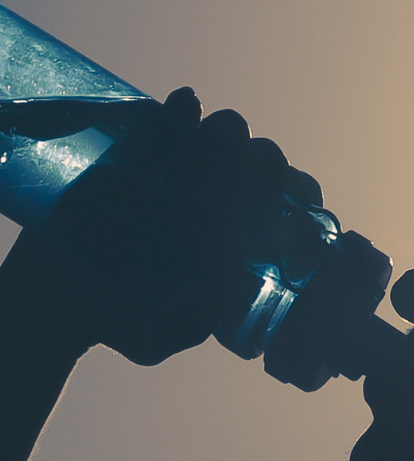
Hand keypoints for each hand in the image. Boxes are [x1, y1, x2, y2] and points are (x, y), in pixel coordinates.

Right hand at [3, 87, 322, 365]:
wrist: (52, 295)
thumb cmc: (114, 319)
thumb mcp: (150, 338)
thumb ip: (184, 327)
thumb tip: (213, 298)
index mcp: (236, 241)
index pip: (284, 210)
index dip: (298, 196)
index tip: (295, 197)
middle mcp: (217, 203)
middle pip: (259, 168)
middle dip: (269, 161)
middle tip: (260, 168)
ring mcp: (180, 174)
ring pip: (222, 138)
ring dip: (231, 131)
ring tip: (222, 138)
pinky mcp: (140, 152)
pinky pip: (168, 122)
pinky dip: (181, 109)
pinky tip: (185, 107)